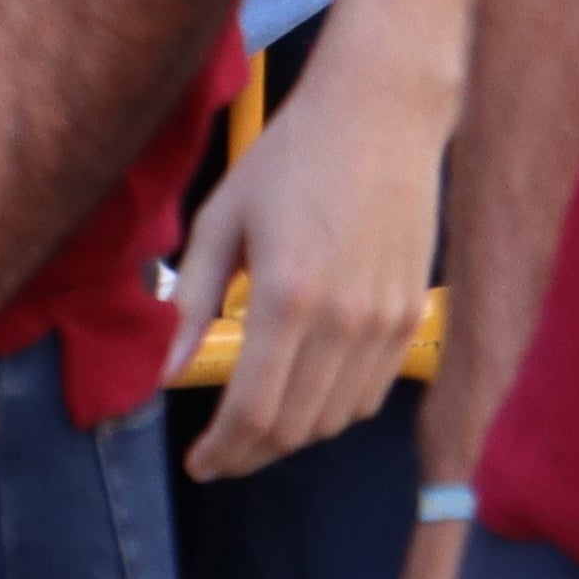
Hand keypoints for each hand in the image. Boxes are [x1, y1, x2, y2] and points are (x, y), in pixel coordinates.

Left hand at [163, 46, 454, 475]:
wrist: (381, 114)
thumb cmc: (289, 156)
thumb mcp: (223, 218)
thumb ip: (193, 302)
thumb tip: (164, 373)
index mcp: (287, 295)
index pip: (254, 411)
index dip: (222, 450)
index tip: (198, 464)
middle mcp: (344, 320)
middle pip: (295, 428)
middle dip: (249, 453)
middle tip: (219, 452)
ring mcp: (387, 322)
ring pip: (335, 419)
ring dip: (291, 435)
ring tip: (255, 423)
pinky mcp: (413, 315)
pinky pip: (371, 394)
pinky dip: (333, 410)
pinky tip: (303, 392)